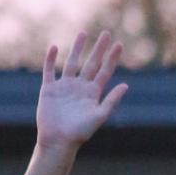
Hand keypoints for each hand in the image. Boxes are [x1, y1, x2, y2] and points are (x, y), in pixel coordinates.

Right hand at [35, 30, 128, 152]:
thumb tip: (126, 85)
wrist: (58, 141)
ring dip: (77, 48)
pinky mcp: (49, 89)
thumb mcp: (98, 116)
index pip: (104, 71)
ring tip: (83, 33)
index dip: (112, 58)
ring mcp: (64, 87)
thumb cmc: (79, 133)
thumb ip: (111, 101)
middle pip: (91, 63)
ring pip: (71, 63)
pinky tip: (54, 47)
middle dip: (98, 49)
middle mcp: (79, 87)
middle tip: (106, 33)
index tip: (119, 44)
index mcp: (92, 94)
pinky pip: (49, 71)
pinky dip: (50, 59)